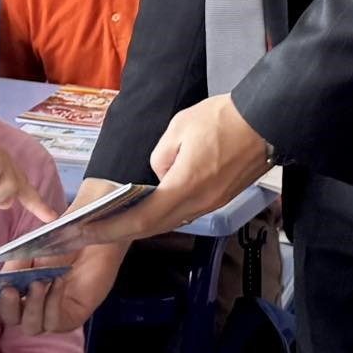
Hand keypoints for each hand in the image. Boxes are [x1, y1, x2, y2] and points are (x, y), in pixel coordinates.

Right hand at [0, 177, 127, 336]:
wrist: (95, 226)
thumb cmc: (63, 235)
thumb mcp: (32, 247)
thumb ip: (15, 266)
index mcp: (15, 289)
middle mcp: (31, 305)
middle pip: (8, 321)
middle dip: (5, 308)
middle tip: (8, 289)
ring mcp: (52, 312)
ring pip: (31, 327)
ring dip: (30, 306)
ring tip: (38, 283)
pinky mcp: (73, 314)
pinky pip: (55, 322)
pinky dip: (51, 304)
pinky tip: (56, 284)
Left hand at [68, 93, 267, 247]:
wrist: (268, 121)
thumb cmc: (223, 119)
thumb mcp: (179, 127)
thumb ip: (160, 156)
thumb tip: (160, 173)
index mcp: (185, 187)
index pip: (141, 219)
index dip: (110, 227)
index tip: (84, 232)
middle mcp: (199, 204)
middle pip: (153, 227)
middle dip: (119, 231)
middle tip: (89, 232)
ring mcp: (213, 204)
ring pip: (170, 221)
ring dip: (140, 224)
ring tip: (112, 222)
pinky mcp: (222, 198)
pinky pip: (185, 212)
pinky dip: (161, 214)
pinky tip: (147, 208)